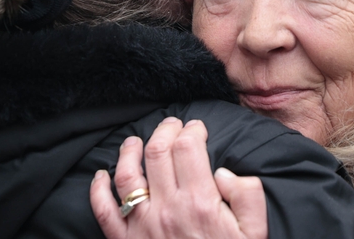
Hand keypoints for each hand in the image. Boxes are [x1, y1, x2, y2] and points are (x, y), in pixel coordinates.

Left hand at [90, 117, 267, 238]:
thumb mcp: (255, 233)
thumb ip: (247, 196)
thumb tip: (222, 171)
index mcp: (201, 203)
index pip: (189, 148)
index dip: (192, 130)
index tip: (197, 128)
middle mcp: (168, 209)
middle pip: (158, 152)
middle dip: (165, 131)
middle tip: (172, 125)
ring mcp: (143, 226)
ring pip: (127, 174)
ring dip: (129, 150)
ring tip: (136, 140)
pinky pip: (104, 211)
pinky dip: (98, 190)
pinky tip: (101, 176)